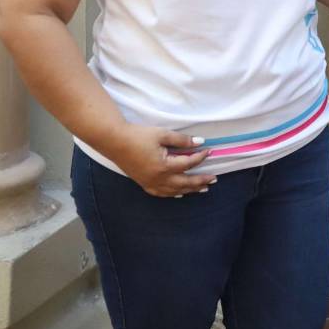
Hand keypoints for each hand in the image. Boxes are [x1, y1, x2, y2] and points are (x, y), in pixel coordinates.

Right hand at [101, 123, 216, 197]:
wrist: (114, 141)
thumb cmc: (138, 136)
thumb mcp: (162, 134)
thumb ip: (182, 140)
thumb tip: (199, 142)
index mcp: (164, 166)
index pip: (188, 163)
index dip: (200, 156)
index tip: (209, 150)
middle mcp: (159, 178)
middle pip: (185, 182)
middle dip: (201, 181)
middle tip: (214, 179)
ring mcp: (150, 183)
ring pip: (175, 190)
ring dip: (190, 190)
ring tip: (203, 189)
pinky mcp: (143, 183)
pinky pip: (161, 193)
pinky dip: (173, 194)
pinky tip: (179, 194)